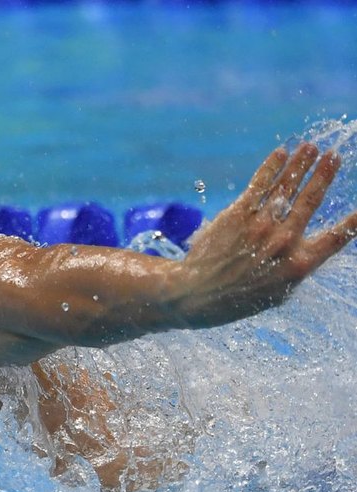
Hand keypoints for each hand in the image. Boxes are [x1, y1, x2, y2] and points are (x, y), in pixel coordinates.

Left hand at [175, 142, 355, 326]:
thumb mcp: (278, 293)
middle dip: (324, 175)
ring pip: (286, 188)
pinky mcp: (237, 215)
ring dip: (300, 164)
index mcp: (299, 265)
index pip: (336, 238)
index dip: (354, 222)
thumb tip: (311, 250)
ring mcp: (259, 226)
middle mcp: (283, 242)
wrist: (196, 294)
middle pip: (310, 200)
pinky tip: (281, 153)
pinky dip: (271, 167)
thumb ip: (297, 267)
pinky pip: (258, 185)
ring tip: (311, 147)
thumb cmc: (238, 298)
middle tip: (334, 155)